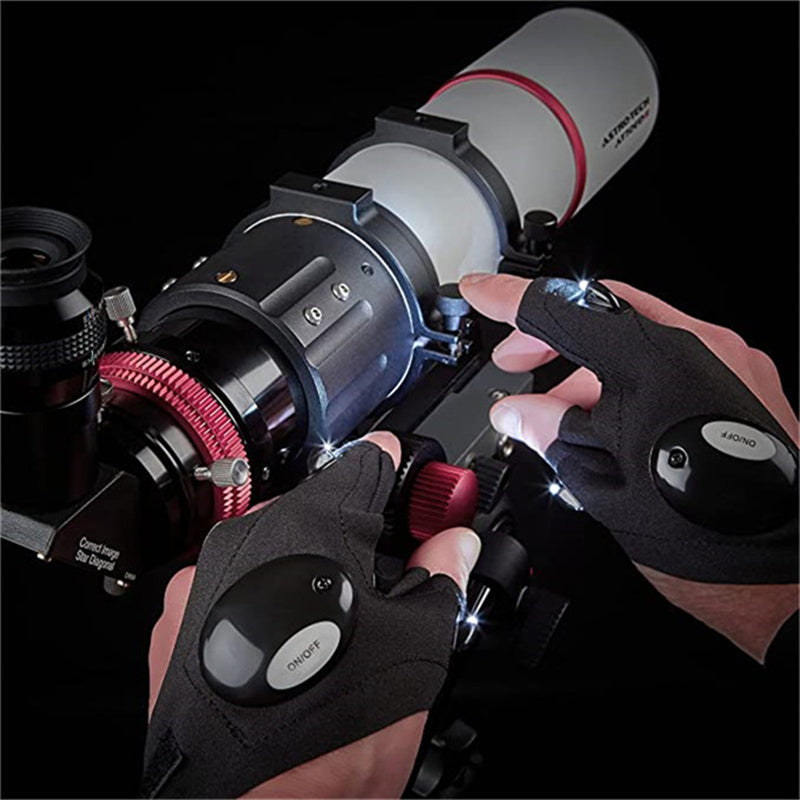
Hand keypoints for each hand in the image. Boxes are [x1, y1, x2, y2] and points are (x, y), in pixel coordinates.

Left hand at [147, 432, 481, 797]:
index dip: (396, 469)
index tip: (406, 475)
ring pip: (273, 544)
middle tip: (385, 569)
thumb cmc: (333, 739)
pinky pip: (231, 582)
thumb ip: (441, 573)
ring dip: (307, 562)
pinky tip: (287, 641)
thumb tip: (453, 541)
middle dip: (356, 528)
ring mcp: (202, 578)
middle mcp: (245, 540)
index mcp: (309, 527)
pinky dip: (264, 594)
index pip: (364, 464)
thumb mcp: (417, 645)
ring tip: (332, 620)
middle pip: (318, 505)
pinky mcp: (175, 618)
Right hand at [460, 273, 797, 662]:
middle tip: (512, 362)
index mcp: (657, 366)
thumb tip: (517, 412)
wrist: (790, 579)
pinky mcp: (745, 380)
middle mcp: (700, 348)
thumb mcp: (605, 488)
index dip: (508, 299)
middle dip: (547, 335)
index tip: (478, 290)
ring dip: (587, 367)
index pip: (563, 312)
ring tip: (559, 418)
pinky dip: (629, 378)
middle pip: (602, 312)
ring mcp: (729, 361)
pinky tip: (610, 421)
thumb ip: (552, 435)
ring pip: (636, 338)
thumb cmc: (712, 544)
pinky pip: (671, 358)